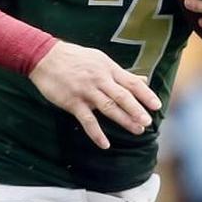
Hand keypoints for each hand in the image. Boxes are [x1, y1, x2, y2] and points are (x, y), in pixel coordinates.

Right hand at [28, 41, 162, 148]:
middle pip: (122, 96)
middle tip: (147, 122)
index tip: (157, 105)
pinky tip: (105, 144)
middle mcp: (99, 79)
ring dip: (123, 119)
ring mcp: (85, 91)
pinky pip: (87, 120)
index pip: (131, 82)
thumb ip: (121, 73)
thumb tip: (144, 79)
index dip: (145, 94)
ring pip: (108, 107)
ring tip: (136, 130)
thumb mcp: (100, 60)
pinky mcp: (72, 102)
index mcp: (108, 68)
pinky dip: (96, 133)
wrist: (45, 57)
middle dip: (136, 109)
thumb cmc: (74, 58)